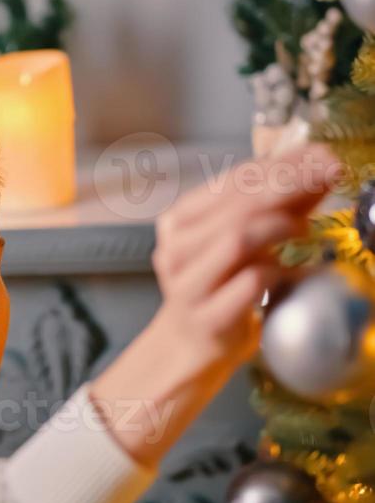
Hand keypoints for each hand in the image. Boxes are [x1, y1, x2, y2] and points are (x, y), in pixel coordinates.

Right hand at [152, 141, 340, 373]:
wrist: (189, 346)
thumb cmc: (219, 288)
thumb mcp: (243, 243)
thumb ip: (275, 208)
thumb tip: (320, 168)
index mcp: (180, 219)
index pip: (233, 180)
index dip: (282, 165)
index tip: (322, 157)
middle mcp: (176, 247)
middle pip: (237, 206)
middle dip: (289, 187)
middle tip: (327, 179)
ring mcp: (187, 284)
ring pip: (237, 238)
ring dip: (279, 226)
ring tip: (304, 227)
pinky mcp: (206, 318)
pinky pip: (248, 283)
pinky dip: (277, 271)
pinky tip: (290, 271)